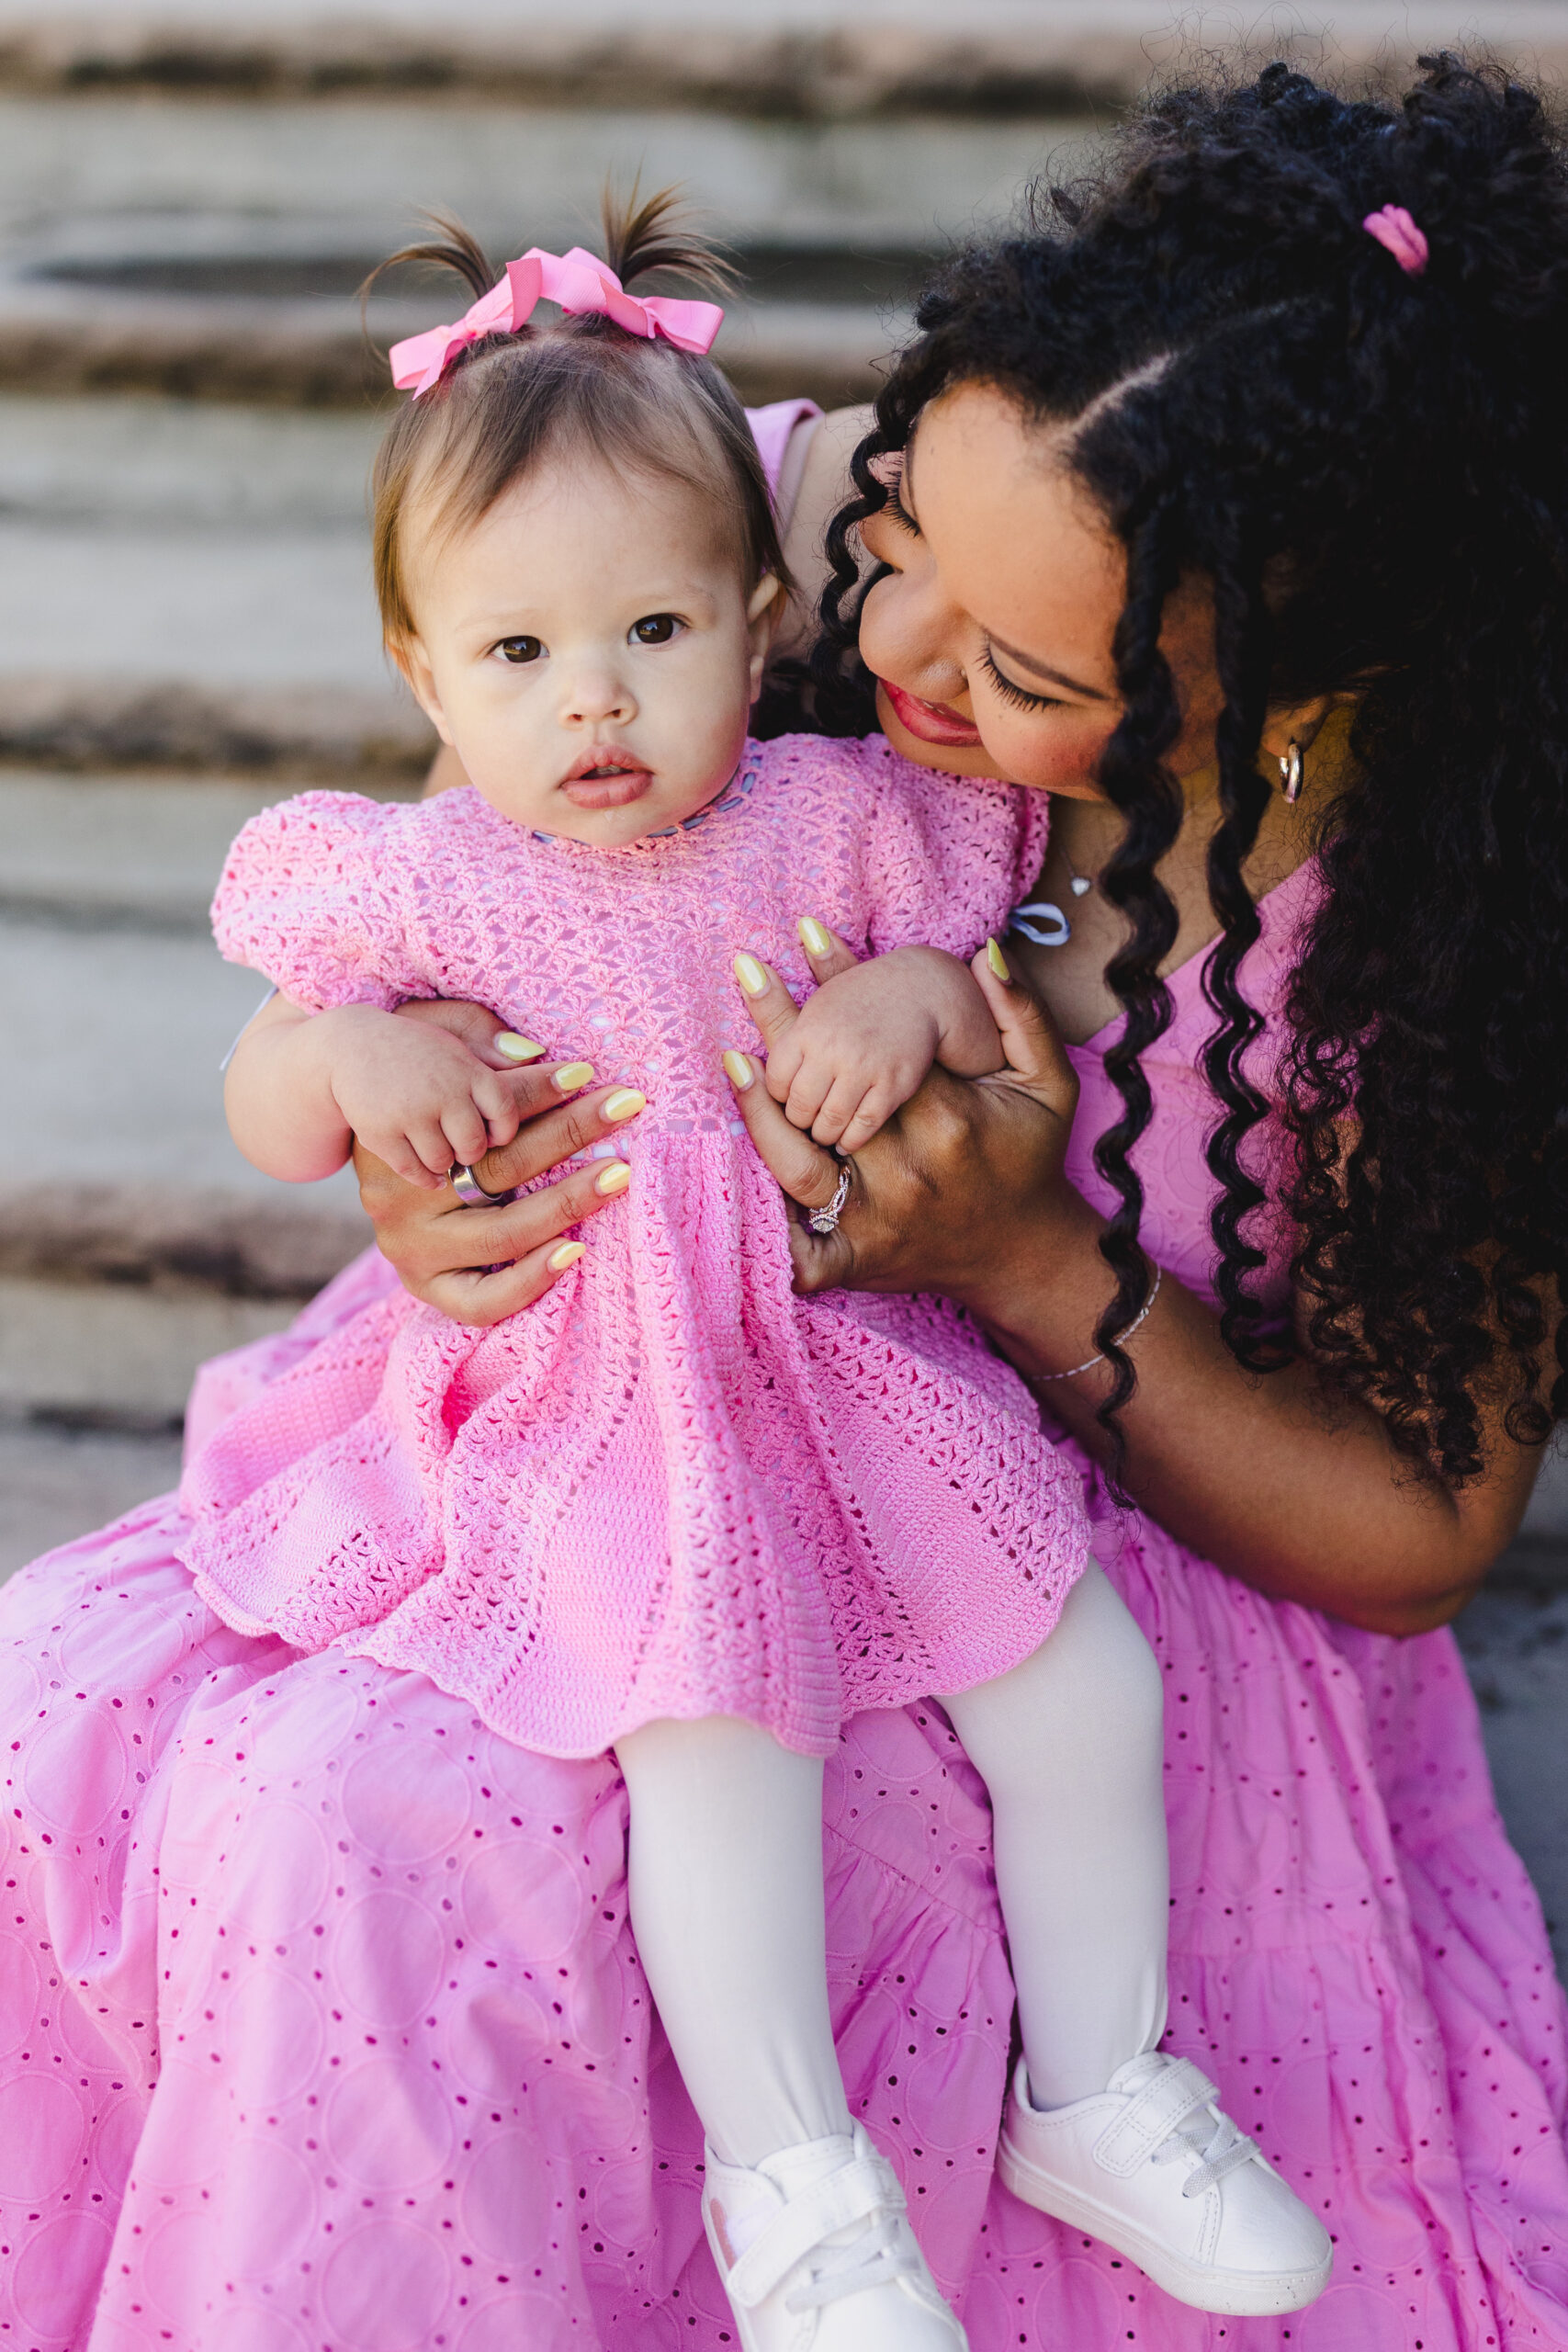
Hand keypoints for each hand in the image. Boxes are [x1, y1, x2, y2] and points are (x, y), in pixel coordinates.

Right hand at [321, 1004, 557, 1187]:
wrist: (349, 1047)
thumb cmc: (417, 1048)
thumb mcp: (456, 1032)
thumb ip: (493, 1044)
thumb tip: (533, 1056)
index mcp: (466, 1068)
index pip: (506, 1114)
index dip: (502, 1131)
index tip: (494, 1133)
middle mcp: (441, 1091)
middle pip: (475, 1146)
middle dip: (471, 1151)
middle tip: (463, 1146)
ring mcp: (409, 1115)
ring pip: (445, 1162)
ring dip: (445, 1163)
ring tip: (440, 1150)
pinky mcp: (380, 1134)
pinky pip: (415, 1171)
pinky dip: (424, 1175)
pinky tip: (428, 1171)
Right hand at [355, 1010, 647, 1325]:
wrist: (343, 1148)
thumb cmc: (416, 1089)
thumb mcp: (432, 1043)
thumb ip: (475, 1035)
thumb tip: (533, 1054)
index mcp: (407, 1133)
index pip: (481, 1110)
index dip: (538, 1090)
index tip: (588, 1073)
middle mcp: (405, 1194)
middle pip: (501, 1165)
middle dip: (571, 1132)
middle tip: (626, 1107)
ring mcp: (413, 1248)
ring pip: (501, 1233)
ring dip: (567, 1203)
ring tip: (617, 1175)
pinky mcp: (428, 1288)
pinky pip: (481, 1301)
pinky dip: (529, 1282)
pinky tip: (574, 1251)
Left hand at [724, 933, 1085, 1307]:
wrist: (1023, 1252)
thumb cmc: (1030, 1157)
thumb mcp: (1050, 1084)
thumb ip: (1024, 1016)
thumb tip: (986, 953)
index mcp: (949, 1122)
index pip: (881, 1045)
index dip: (843, 987)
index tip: (809, 936)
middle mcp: (905, 1172)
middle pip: (828, 1097)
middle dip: (786, 1034)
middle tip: (747, 973)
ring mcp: (875, 1221)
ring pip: (796, 1165)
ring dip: (758, 1114)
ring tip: (733, 1059)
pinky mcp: (857, 1262)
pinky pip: (800, 1256)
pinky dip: (769, 1233)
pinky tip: (734, 1182)